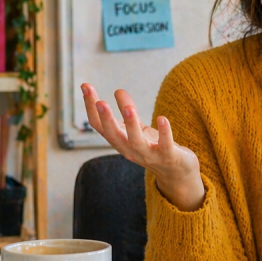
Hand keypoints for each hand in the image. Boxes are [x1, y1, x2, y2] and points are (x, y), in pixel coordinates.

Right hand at [82, 84, 205, 210]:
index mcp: (120, 141)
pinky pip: (165, 145)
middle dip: (106, 119)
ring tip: (128, 108)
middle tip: (100, 102)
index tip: (85, 86)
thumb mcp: (138, 129)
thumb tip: (118, 90)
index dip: (91, 107)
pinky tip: (162, 118)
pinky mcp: (168, 156)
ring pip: (136, 141)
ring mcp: (149, 155)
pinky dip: (164, 132)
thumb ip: (127, 112)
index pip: (99, 126)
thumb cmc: (153, 148)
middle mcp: (130, 150)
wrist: (176, 174)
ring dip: (131, 125)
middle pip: (113, 135)